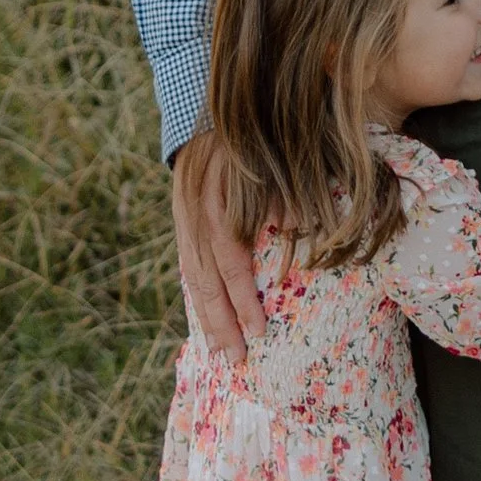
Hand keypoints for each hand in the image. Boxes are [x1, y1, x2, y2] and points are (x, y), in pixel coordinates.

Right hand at [172, 128, 262, 354]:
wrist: (203, 119)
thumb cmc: (246, 142)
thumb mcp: (267, 162)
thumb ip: (282, 196)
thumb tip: (298, 228)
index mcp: (218, 210)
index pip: (231, 266)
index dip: (243, 301)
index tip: (259, 331)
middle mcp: (196, 224)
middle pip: (207, 285)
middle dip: (221, 326)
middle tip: (235, 360)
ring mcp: (185, 228)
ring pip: (194, 283)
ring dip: (204, 319)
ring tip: (215, 351)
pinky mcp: (182, 228)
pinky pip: (188, 271)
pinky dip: (197, 298)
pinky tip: (204, 320)